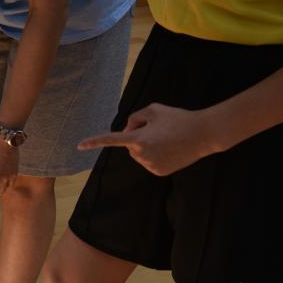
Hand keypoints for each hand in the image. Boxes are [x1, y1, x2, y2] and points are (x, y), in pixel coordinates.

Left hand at [79, 103, 217, 176]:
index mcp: (138, 139)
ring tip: (167, 139)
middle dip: (137, 137)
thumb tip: (126, 131)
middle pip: (129, 145)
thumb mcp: (153, 109)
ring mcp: (151, 166)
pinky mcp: (159, 173)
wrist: (203, 134)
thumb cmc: (177, 118)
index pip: (111, 140)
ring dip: (146, 146)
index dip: (94, 142)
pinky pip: (148, 162)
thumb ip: (134, 118)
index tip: (79, 145)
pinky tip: (170, 149)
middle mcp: (142, 156)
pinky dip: (155, 155)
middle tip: (158, 130)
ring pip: (139, 155)